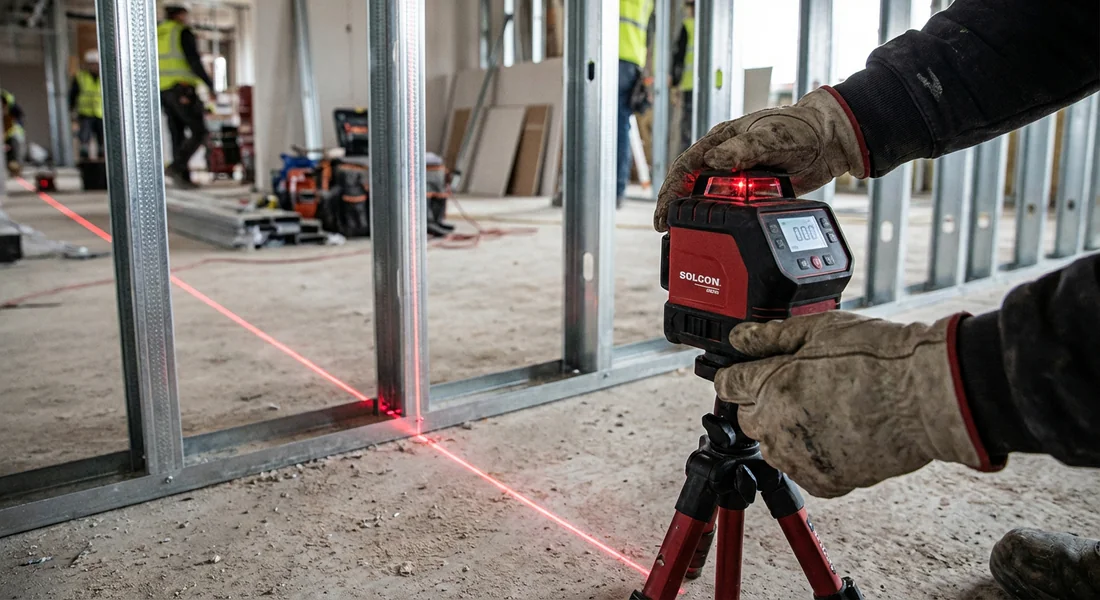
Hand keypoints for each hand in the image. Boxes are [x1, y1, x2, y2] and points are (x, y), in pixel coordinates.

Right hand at [654, 88, 866, 231]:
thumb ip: (743, 149)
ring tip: (685, 234)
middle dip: (675, 206)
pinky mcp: (753, 191)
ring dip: (696, 214)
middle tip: (666, 228)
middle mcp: (725, 158)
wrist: (830, 141)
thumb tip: (713, 161)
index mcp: (721, 140)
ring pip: (708, 197)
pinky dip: (721, 219)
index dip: (670, 189)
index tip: (663, 212)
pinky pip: (730, 207)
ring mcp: (738, 176)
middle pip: (691, 185)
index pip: (686, 166)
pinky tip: (717, 231)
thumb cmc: (800, 129)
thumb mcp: (770, 136)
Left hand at [713, 311, 994, 497]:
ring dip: (785, 430)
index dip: (737, 375)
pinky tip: (837, 430)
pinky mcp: (824, 481)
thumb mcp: (821, 330)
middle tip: (798, 386)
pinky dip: (811, 453)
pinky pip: (802, 468)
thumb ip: (771, 336)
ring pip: (773, 447)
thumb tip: (739, 338)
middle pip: (747, 418)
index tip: (747, 372)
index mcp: (770, 387)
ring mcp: (799, 459)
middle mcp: (777, 428)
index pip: (728, 385)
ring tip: (825, 407)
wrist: (927, 397)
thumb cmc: (880, 358)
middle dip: (762, 402)